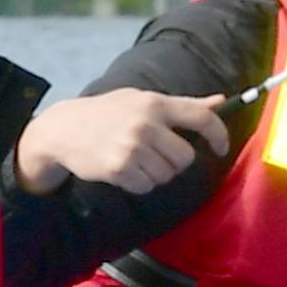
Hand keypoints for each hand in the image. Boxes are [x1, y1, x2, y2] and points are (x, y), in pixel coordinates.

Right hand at [14, 89, 232, 194]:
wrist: (65, 128)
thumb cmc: (108, 112)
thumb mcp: (142, 99)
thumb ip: (183, 104)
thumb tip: (220, 101)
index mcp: (155, 103)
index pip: (201, 118)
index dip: (218, 135)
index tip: (221, 148)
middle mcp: (146, 124)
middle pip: (185, 158)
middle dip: (176, 162)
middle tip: (157, 156)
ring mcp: (132, 147)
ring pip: (166, 175)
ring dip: (155, 174)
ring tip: (136, 161)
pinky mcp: (119, 168)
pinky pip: (146, 186)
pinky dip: (138, 184)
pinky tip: (124, 170)